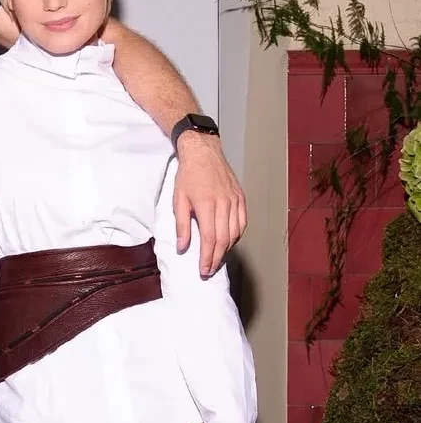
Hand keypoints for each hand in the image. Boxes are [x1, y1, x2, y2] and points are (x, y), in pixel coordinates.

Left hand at [173, 133, 246, 275]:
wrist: (203, 152)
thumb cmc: (189, 175)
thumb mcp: (178, 200)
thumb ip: (182, 226)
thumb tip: (183, 247)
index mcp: (207, 205)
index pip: (210, 239)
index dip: (208, 258)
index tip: (203, 270)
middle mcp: (224, 204)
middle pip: (224, 240)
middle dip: (217, 258)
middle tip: (210, 270)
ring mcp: (235, 200)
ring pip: (235, 233)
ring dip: (227, 249)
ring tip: (217, 258)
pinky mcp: (241, 197)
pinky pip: (242, 222)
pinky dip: (237, 235)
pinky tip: (229, 241)